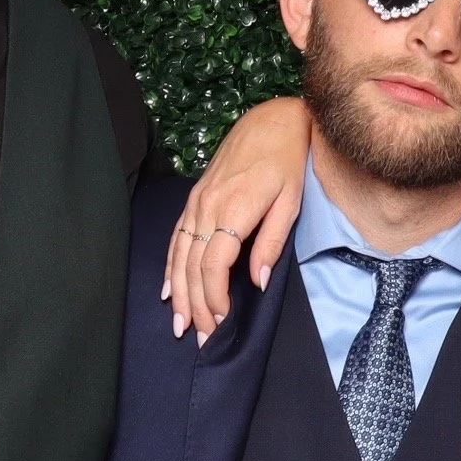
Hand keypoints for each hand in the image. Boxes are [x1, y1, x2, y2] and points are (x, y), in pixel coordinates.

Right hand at [165, 98, 314, 341]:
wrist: (270, 122)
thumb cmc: (287, 161)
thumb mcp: (291, 202)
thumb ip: (273, 242)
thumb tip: (258, 281)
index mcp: (233, 209)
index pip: (215, 264)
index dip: (214, 296)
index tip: (221, 321)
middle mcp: (208, 207)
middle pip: (194, 266)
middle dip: (196, 305)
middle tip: (201, 338)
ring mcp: (197, 203)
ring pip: (180, 256)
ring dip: (179, 293)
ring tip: (180, 324)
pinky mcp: (195, 199)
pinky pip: (177, 238)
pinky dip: (171, 267)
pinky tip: (169, 290)